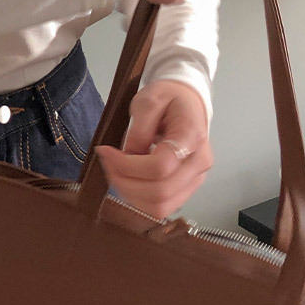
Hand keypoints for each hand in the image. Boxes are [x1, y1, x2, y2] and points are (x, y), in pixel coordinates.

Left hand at [102, 77, 212, 219]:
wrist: (188, 101)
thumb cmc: (169, 97)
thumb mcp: (149, 99)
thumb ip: (139, 129)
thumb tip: (128, 157)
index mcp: (192, 136)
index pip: (161, 166)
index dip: (128, 165)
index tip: (106, 151)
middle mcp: (199, 163)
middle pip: (160, 192)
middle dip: (125, 182)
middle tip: (107, 163)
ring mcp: (195, 180)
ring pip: (160, 207)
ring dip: (131, 195)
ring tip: (116, 172)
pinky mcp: (187, 190)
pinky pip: (162, 207)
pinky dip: (140, 199)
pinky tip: (129, 180)